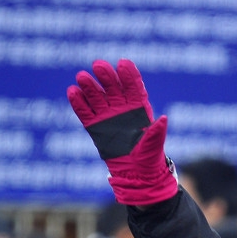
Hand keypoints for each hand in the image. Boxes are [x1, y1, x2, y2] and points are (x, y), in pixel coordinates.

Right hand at [67, 59, 175, 205]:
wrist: (136, 174)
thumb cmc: (149, 158)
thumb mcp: (154, 145)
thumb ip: (156, 132)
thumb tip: (164, 119)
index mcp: (139, 108)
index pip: (133, 87)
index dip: (129, 75)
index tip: (123, 63)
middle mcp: (122, 108)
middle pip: (113, 88)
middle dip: (106, 76)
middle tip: (98, 65)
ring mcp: (107, 116)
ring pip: (97, 97)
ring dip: (89, 87)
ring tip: (82, 77)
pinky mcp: (95, 127)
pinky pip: (85, 113)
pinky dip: (79, 103)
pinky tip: (72, 92)